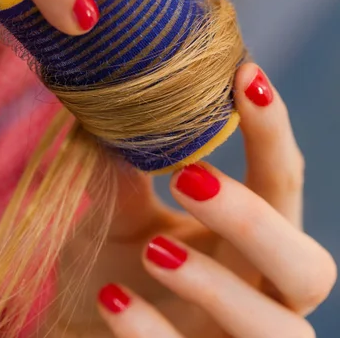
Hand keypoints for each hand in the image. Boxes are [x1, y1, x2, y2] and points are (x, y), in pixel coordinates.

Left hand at [50, 63, 335, 337]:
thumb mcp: (118, 218)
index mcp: (246, 246)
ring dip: (217, 285)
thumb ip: (127, 172)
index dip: (274, 133)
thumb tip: (120, 106)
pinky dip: (152, 331)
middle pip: (308, 268)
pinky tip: (112, 298)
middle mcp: (257, 296)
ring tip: (153, 249)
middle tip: (191, 177)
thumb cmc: (112, 275)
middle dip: (256, 220)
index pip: (283, 186)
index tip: (245, 75)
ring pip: (279, 332)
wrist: (79, 336)